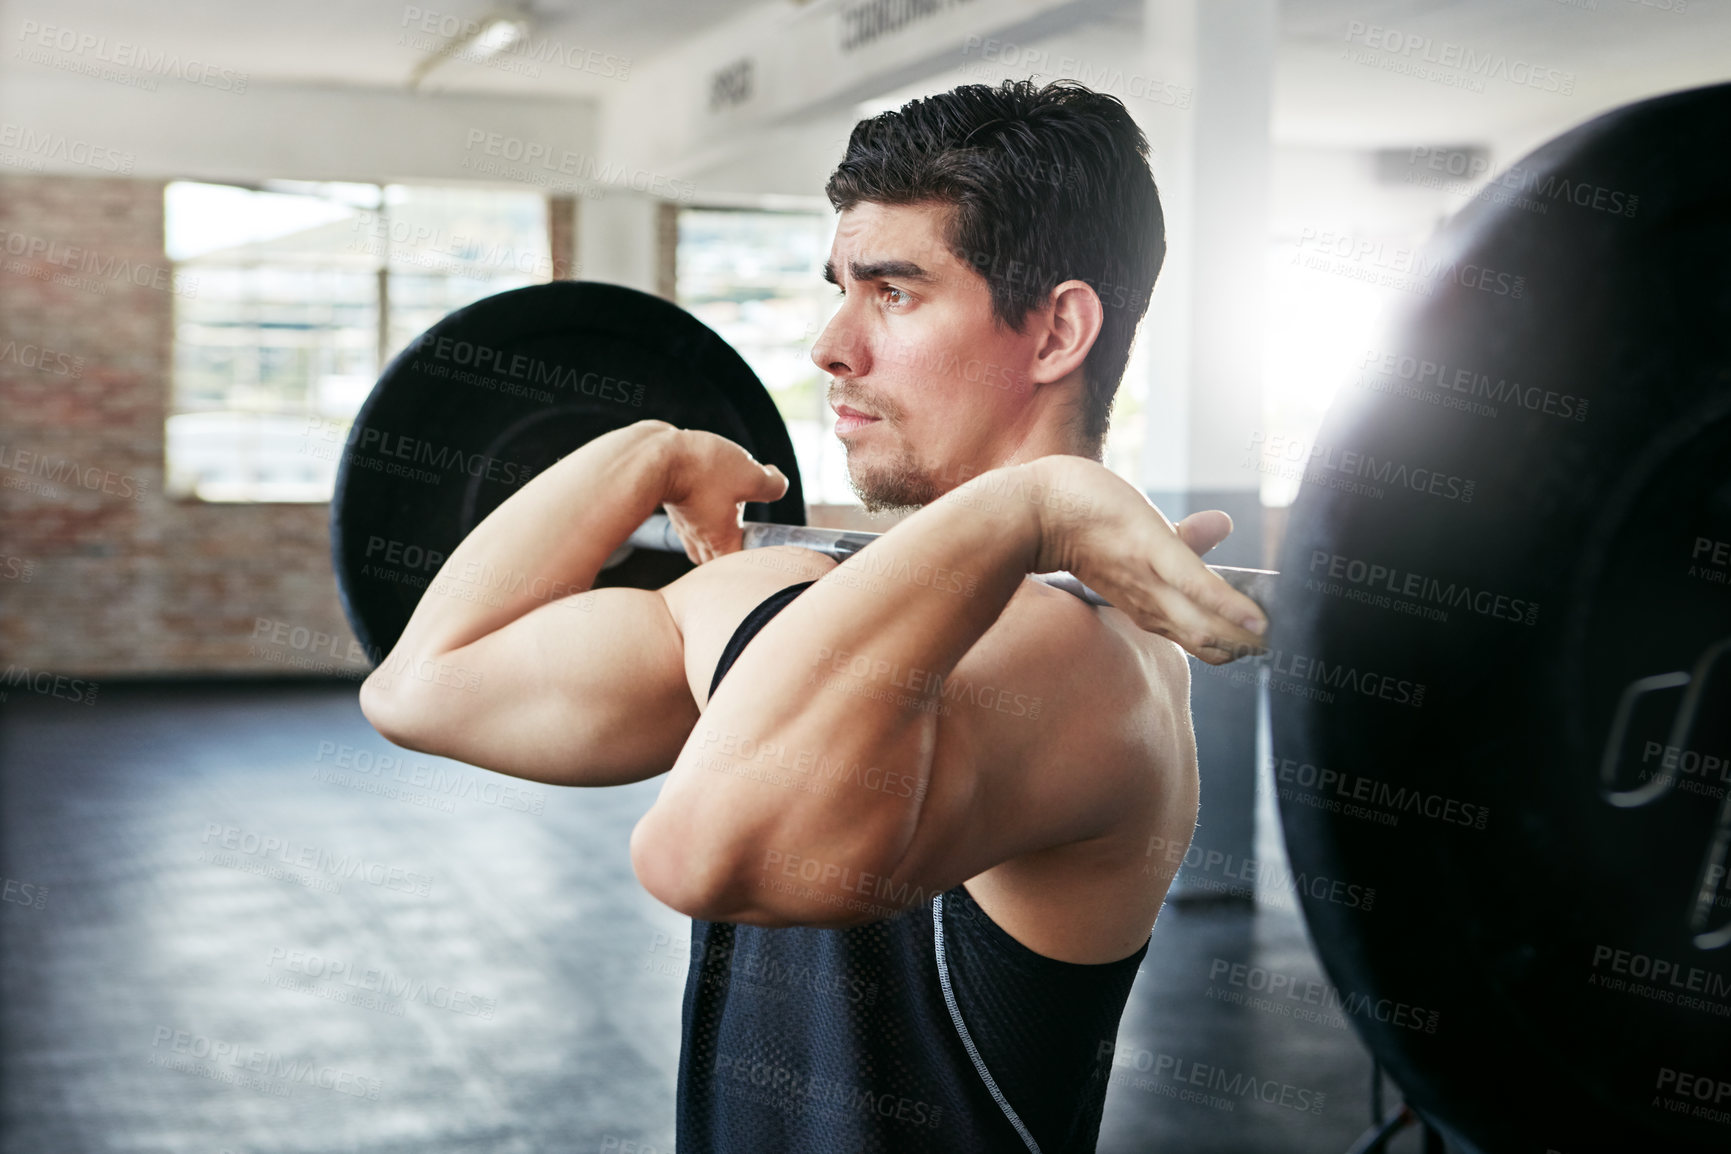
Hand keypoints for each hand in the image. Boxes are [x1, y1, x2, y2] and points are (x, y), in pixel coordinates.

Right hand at [660, 428, 789, 563]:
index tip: (771, 551)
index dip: (758, 562)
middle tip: (754, 541)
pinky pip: (693, 524)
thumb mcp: (751, 475)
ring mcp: (684, 526)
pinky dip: (704, 518)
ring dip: (719, 538)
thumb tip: (776, 478)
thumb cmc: (703, 469)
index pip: (743, 569)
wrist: (656, 455)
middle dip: (738, 556)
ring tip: (733, 522)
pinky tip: (711, 500)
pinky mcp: (675, 508)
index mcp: (722, 542)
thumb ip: (774, 485)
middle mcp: (700, 541)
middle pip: (721, 563)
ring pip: (704, 545)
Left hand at [1023, 456, 1267, 663]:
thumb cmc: (1082, 517)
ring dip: (1246, 636)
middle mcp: (1153, 603)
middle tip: (1291, 646)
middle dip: (1249, 647)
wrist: (1032, 507)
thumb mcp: (1145, 535)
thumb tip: (1225, 523)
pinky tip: (1258, 620)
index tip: (1273, 642)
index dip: (1237, 643)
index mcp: (1151, 604)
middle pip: (1210, 641)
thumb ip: (1187, 538)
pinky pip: (1196, 585)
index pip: (1203, 637)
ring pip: (1207, 624)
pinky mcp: (1151, 551)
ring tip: (1283, 639)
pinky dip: (1228, 605)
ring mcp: (1152, 579)